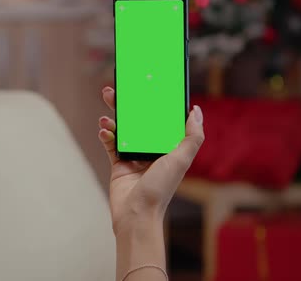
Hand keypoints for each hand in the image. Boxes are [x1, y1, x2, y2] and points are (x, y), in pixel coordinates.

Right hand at [98, 87, 203, 236]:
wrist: (136, 214)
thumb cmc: (160, 190)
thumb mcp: (180, 160)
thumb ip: (192, 136)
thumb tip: (196, 112)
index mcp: (168, 147)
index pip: (161, 119)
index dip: (155, 103)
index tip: (147, 86)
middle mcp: (151, 149)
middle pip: (139, 120)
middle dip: (128, 105)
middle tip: (116, 90)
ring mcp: (134, 155)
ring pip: (122, 129)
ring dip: (113, 117)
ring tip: (106, 110)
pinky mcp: (118, 163)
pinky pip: (110, 142)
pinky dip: (106, 134)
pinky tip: (104, 129)